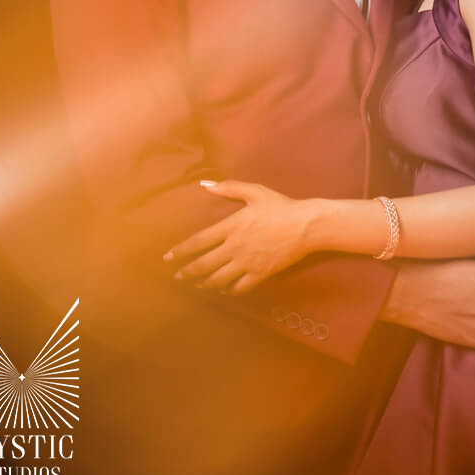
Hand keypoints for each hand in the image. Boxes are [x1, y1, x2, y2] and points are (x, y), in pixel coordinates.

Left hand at [163, 180, 314, 293]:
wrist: (307, 225)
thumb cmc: (281, 206)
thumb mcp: (255, 192)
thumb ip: (229, 188)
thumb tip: (205, 184)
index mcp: (230, 226)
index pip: (197, 242)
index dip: (180, 252)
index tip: (167, 258)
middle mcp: (235, 247)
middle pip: (202, 265)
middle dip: (187, 273)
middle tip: (177, 277)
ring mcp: (247, 262)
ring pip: (217, 279)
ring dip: (204, 283)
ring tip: (198, 284)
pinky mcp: (260, 273)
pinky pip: (239, 287)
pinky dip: (228, 290)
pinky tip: (224, 289)